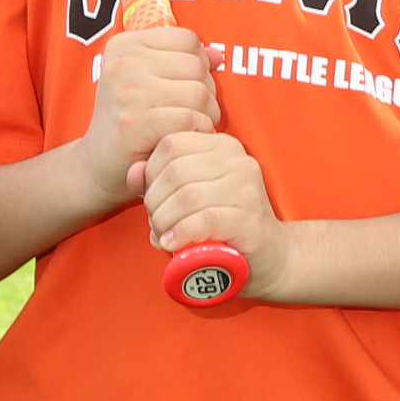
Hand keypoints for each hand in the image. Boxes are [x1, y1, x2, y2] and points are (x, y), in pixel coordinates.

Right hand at [82, 22, 220, 204]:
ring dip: (205, 115)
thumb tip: (217, 54)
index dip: (198, 66)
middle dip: (205, 93)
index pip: (188, 40)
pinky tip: (185, 139)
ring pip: (199, 93)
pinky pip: (190, 119)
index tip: (184, 87)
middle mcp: (122, 62)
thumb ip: (183, 63)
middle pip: (197, 66)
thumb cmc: (131, 120)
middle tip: (188, 113)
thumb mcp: (151, 82)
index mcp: (124, 45)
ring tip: (187, 127)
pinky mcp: (135, 123)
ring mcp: (127, 92)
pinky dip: (198, 131)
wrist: (98, 165)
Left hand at [141, 127, 295, 295]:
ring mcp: (247, 188)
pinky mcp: (250, 218)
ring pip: (187, 196)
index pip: (171, 143)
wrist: (266, 257)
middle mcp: (238, 160)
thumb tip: (133, 172)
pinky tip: (173, 244)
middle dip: (154, 202)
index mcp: (222, 146)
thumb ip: (158, 181)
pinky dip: (181, 234)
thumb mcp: (187, 197)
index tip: (152, 198)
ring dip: (165, 220)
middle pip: (175, 170)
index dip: (150, 173)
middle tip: (155, 223)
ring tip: (163, 235)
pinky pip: (204, 220)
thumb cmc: (222, 226)